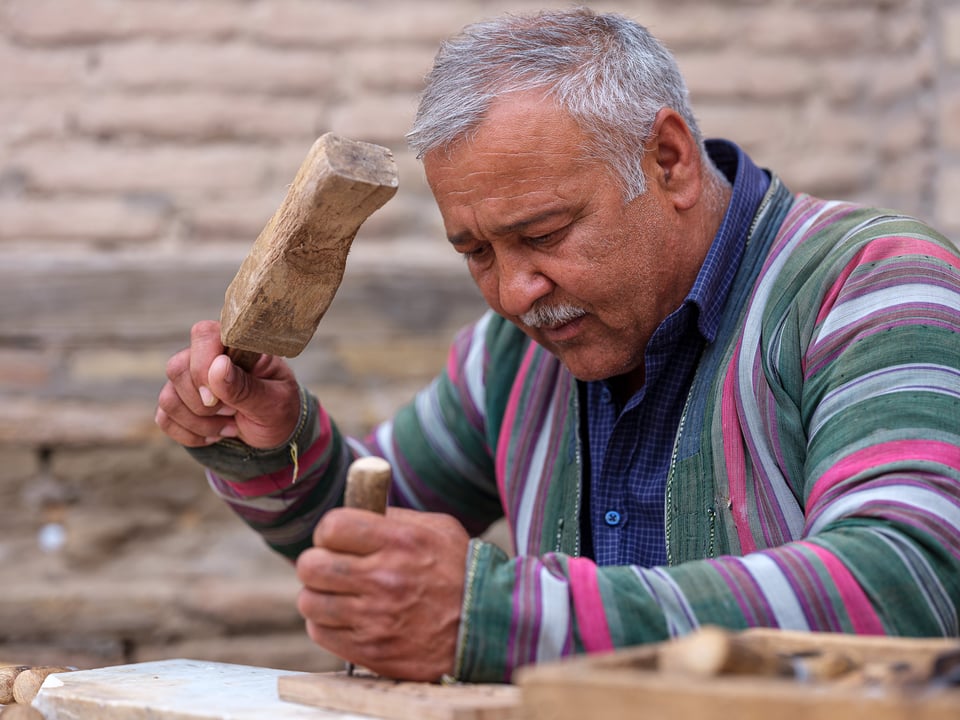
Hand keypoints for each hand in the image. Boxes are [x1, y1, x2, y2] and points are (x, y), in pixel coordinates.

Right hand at [155, 320, 300, 447]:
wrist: (275, 435)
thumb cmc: (280, 411)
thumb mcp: (273, 403)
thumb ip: (245, 387)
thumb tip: (217, 366)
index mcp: (236, 346)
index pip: (203, 334)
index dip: (203, 367)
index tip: (218, 398)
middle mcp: (208, 357)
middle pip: (176, 368)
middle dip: (203, 403)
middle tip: (234, 412)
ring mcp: (189, 380)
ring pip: (168, 397)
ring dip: (200, 423)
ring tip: (230, 425)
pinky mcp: (178, 403)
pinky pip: (164, 418)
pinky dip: (190, 435)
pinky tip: (215, 435)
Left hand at [296, 507, 469, 680]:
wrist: (488, 627)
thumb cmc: (461, 572)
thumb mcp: (437, 529)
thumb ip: (393, 519)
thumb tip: (356, 509)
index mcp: (399, 541)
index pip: (332, 527)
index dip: (328, 532)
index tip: (336, 540)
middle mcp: (384, 578)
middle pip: (311, 565)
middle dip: (316, 563)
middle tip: (331, 567)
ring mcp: (375, 618)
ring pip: (310, 602)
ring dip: (320, 596)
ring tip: (339, 595)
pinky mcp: (372, 650)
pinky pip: (321, 633)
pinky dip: (327, 625)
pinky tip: (347, 618)